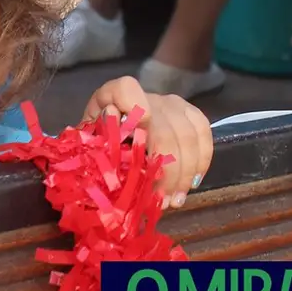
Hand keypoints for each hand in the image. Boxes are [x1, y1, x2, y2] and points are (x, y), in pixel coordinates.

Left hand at [83, 77, 213, 209]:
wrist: (113, 130)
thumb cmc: (98, 142)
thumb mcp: (89, 143)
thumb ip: (95, 141)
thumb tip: (110, 134)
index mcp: (111, 97)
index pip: (124, 89)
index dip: (135, 107)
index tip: (139, 131)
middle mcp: (145, 96)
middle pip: (164, 130)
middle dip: (168, 170)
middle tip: (163, 200)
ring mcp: (170, 103)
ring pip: (187, 136)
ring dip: (185, 173)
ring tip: (175, 200)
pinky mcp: (188, 112)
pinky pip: (203, 133)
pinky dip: (201, 160)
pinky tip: (192, 183)